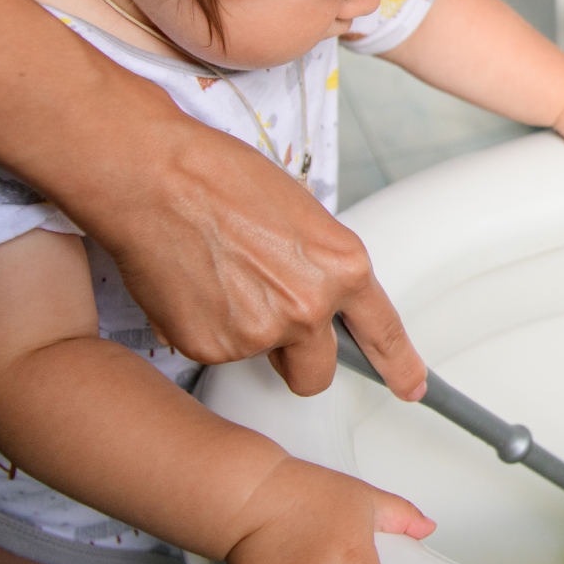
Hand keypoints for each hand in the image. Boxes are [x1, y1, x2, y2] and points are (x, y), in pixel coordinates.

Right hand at [68, 111, 428, 400]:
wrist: (153, 176)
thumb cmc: (221, 177)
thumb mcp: (301, 213)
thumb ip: (319, 264)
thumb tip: (316, 292)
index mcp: (342, 267)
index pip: (381, 332)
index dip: (399, 365)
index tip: (410, 387)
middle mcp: (308, 308)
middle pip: (316, 373)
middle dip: (298, 358)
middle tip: (268, 319)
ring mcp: (258, 333)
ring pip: (259, 360)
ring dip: (245, 334)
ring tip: (219, 277)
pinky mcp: (209, 347)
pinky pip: (215, 352)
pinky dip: (205, 329)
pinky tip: (192, 285)